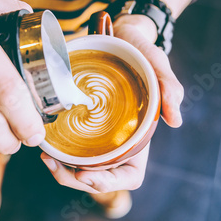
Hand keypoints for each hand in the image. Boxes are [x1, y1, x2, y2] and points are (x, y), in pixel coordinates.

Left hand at [40, 14, 182, 192]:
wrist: (119, 37)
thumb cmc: (142, 53)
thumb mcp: (158, 65)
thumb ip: (170, 89)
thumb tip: (176, 120)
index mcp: (139, 140)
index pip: (129, 177)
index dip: (108, 182)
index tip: (85, 173)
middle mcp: (118, 144)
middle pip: (97, 177)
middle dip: (74, 178)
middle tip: (53, 164)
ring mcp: (98, 137)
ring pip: (79, 167)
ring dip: (61, 169)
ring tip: (45, 156)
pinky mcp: (81, 126)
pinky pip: (69, 148)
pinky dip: (58, 152)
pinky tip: (45, 144)